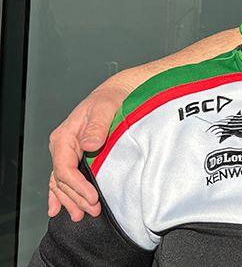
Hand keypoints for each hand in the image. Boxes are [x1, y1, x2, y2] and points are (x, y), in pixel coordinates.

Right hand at [47, 83, 128, 220]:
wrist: (117, 94)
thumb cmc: (111, 99)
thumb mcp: (105, 109)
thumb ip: (97, 126)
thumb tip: (89, 144)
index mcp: (65, 137)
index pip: (65, 168)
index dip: (77, 186)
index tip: (93, 197)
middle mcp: (62, 146)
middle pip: (62, 180)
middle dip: (76, 198)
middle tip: (92, 211)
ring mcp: (67, 153)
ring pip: (61, 183)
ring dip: (69, 200)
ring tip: (81, 215)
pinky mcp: (75, 157)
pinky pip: (62, 179)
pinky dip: (59, 195)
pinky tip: (57, 208)